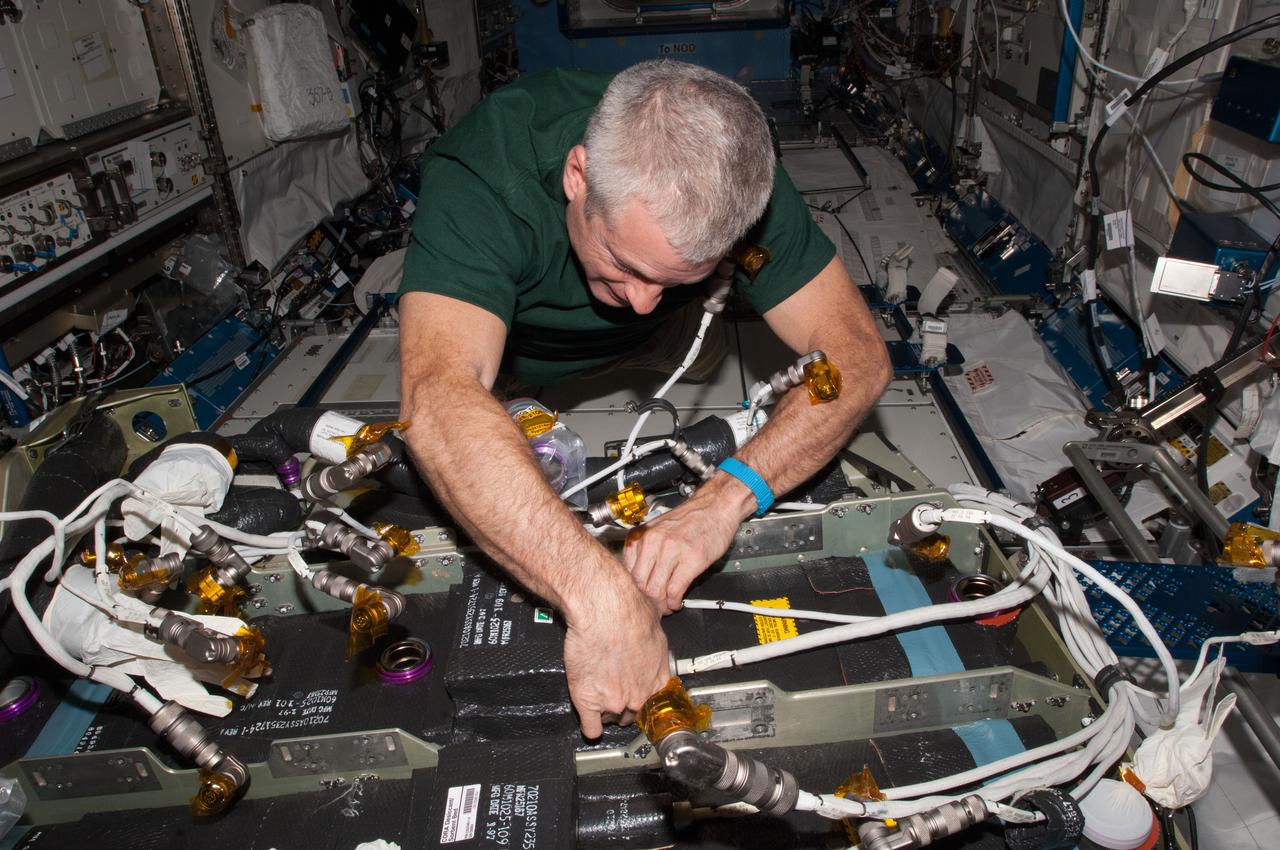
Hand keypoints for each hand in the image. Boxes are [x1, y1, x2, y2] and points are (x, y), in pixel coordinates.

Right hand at [563, 575, 669, 738]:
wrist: (603, 610)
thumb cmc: (629, 610)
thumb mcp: (655, 623)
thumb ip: (652, 640)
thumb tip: (650, 632)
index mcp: (658, 677)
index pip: (654, 702)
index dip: (642, 697)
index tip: (636, 695)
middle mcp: (639, 695)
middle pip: (632, 713)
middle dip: (623, 702)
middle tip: (613, 687)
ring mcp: (614, 702)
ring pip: (611, 719)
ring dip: (605, 711)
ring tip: (598, 695)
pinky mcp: (588, 701)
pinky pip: (591, 727)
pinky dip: (590, 726)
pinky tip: (589, 721)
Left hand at [624, 495, 743, 613]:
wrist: (715, 505)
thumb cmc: (691, 517)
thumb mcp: (658, 528)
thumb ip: (644, 549)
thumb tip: (636, 575)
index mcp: (642, 535)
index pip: (627, 572)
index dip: (634, 591)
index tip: (641, 598)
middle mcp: (653, 542)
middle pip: (639, 584)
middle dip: (647, 601)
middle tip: (654, 607)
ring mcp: (671, 550)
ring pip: (655, 590)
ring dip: (661, 605)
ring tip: (666, 607)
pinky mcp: (691, 559)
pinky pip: (675, 590)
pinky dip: (675, 602)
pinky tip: (677, 602)